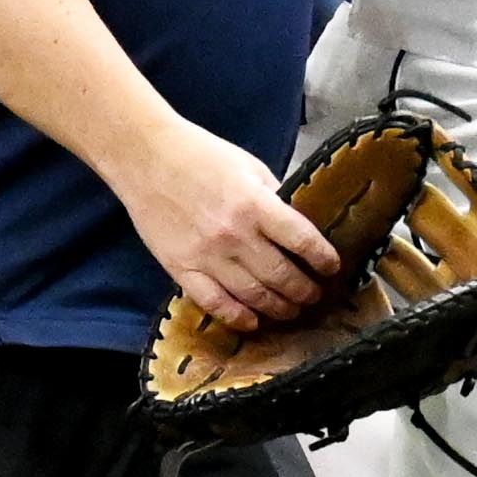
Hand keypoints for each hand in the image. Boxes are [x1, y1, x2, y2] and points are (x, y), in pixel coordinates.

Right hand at [124, 124, 339, 334]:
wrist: (145, 156)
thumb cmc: (199, 155)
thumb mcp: (249, 167)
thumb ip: (274, 197)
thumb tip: (298, 223)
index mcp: (255, 204)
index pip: (302, 240)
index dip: (323, 258)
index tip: (331, 267)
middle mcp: (235, 235)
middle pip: (281, 275)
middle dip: (304, 290)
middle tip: (314, 295)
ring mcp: (207, 255)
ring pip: (253, 295)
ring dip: (278, 308)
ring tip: (291, 310)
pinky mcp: (181, 268)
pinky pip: (214, 302)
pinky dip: (237, 317)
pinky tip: (252, 321)